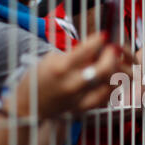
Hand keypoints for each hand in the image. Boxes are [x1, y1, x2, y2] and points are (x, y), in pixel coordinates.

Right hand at [10, 32, 134, 119]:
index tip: (103, 36)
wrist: (30, 106)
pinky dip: (111, 85)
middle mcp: (72, 85)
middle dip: (112, 55)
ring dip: (115, 70)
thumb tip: (98, 46)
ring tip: (111, 63)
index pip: (87, 50)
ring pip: (111, 84)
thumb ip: (76, 54)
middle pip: (105, 69)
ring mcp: (80, 99)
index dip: (99, 40)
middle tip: (111, 49)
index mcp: (61, 68)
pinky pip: (107, 97)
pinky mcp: (84, 109)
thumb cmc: (40, 78)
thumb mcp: (52, 59)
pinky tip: (108, 78)